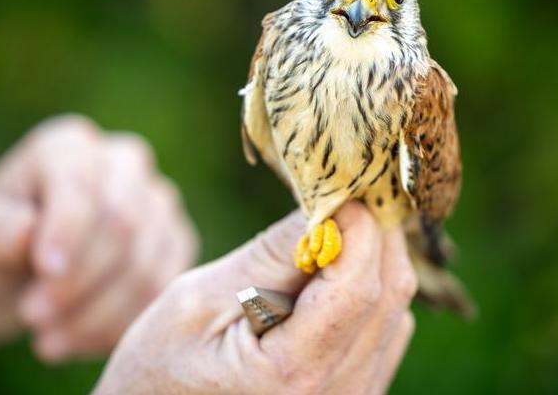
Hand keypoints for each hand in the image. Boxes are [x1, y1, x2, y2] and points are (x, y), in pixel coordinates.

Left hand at [0, 115, 197, 360]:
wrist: (29, 260)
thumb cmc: (1, 236)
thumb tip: (25, 231)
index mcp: (70, 146)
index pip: (81, 182)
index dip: (66, 231)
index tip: (41, 278)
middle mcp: (124, 162)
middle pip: (122, 223)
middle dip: (79, 281)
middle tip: (32, 319)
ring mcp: (158, 200)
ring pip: (146, 263)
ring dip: (98, 314)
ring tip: (49, 340)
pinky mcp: (177, 241)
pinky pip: (163, 289)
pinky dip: (121, 325)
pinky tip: (81, 341)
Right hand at [95, 201, 416, 394]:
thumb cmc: (161, 366)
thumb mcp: (200, 298)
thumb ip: (270, 254)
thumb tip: (327, 200)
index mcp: (295, 374)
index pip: (360, 284)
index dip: (358, 224)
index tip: (336, 184)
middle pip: (390, 293)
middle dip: (373, 233)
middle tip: (338, 193)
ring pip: (396, 310)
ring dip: (373, 260)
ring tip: (328, 232)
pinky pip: (384, 333)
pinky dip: (367, 291)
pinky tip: (327, 275)